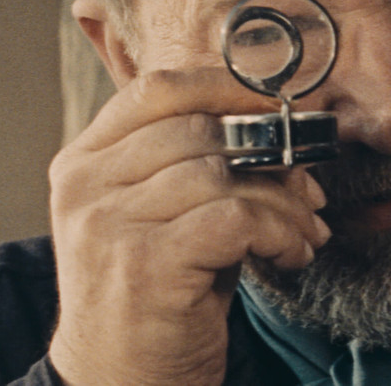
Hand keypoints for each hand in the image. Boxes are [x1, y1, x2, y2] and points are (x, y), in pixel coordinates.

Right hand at [46, 67, 330, 384]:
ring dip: (284, 204)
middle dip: (269, 154)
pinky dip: (279, 232)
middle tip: (309, 191)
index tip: (282, 101)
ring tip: (304, 233)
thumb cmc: (152, 305)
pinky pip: (236, 218)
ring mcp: (108, 225)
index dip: (225, 85)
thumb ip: (196, 167)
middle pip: (196, 129)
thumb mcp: (158, 222)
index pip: (155, 90)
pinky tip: (289, 256)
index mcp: (81, 164)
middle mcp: (84, 187)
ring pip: (222, 173)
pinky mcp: (145, 265)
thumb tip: (283, 126)